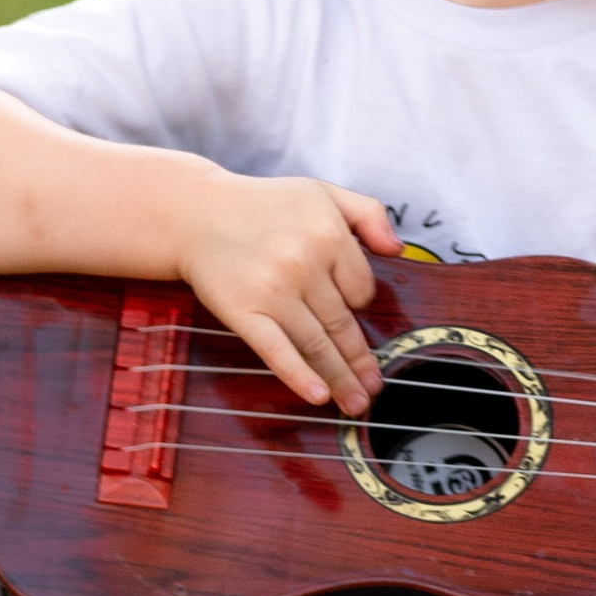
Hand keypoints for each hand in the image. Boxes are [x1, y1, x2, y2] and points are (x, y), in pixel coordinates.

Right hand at [177, 167, 401, 413]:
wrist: (196, 213)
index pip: (362, 288)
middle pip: (343, 324)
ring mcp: (274, 290)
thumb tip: (398, 250)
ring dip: (340, 379)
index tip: (352, 317)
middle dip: (361, 362)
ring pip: (317, 344)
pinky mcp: (244, 311)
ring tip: (355, 403)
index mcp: (329, 234)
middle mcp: (305, 263)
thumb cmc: (264, 205)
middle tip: (374, 388)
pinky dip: (299, 376)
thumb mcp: (323, 193)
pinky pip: (277, 350)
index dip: (360, 306)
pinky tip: (318, 396)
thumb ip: (369, 213)